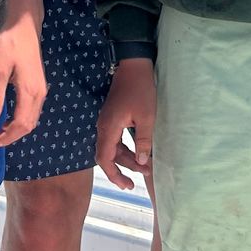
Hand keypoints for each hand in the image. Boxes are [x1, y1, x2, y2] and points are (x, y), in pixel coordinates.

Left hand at [0, 4, 45, 149]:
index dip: (6, 137)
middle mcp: (38, 94)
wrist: (25, 26)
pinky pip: (32, 111)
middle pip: (28, 125)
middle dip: (11, 137)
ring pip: (31, 119)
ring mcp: (40, 90)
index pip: (20, 124)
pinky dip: (21, 120)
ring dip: (16, 130)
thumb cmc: (10, 43)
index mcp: (29, 91)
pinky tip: (8, 118)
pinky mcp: (38, 85)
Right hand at [94, 57, 154, 189]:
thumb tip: (142, 162)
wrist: (133, 66)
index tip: (126, 185)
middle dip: (124, 169)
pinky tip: (138, 152)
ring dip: (127, 158)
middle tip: (141, 178)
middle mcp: (103, 127)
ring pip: (113, 147)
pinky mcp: (112, 117)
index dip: (114, 175)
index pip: (104, 159)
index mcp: (109, 128)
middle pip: (108, 155)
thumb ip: (144, 141)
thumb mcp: (147, 118)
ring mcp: (106, 122)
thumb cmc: (140, 90)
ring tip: (145, 167)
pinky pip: (115, 139)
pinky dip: (126, 148)